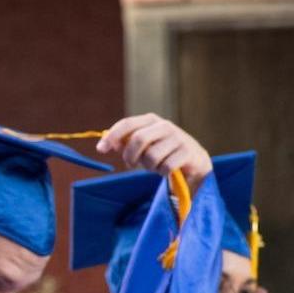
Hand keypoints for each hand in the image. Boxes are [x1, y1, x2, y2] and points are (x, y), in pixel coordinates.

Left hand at [97, 114, 211, 193]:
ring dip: (148, 167)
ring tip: (154, 166)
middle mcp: (165, 125)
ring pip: (152, 156)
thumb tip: (106, 143)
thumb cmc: (162, 152)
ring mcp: (178, 138)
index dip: (112, 136)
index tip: (100, 149)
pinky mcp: (188, 152)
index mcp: (151, 120)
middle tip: (130, 164)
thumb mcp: (143, 145)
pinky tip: (166, 170)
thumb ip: (126, 142)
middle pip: (138, 139)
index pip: (127, 123)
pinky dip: (161, 172)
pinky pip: (165, 167)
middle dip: (130, 156)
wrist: (192, 160)